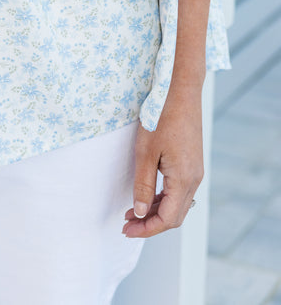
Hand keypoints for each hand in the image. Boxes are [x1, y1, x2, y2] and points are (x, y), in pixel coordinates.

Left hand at [122, 82, 203, 236]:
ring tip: (132, 212)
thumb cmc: (161, 118)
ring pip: (177, 204)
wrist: (181, 92)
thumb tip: (139, 212)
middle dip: (150, 224)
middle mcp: (194, 180)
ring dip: (156, 211)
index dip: (146, 229)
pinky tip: (147, 195)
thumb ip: (142, 185)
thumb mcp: (145, 152)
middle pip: (174, 216)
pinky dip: (163, 198)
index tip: (126, 230)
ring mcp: (195, 171)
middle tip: (126, 225)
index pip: (167, 219)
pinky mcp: (192, 163)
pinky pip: (179, 190)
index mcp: (183, 180)